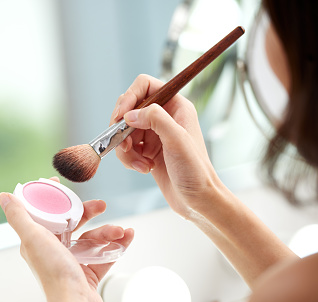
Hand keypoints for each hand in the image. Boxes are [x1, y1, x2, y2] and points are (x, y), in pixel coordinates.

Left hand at [0, 187, 133, 301]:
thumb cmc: (53, 274)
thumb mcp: (33, 238)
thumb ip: (19, 216)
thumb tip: (4, 196)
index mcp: (38, 241)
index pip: (46, 214)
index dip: (54, 199)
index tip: (62, 185)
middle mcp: (54, 251)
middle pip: (73, 224)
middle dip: (88, 213)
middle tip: (101, 205)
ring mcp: (73, 262)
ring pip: (92, 239)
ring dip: (108, 232)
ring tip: (119, 231)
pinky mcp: (89, 273)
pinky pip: (105, 254)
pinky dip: (117, 245)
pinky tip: (127, 236)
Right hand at [112, 74, 221, 216]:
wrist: (197, 200)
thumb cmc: (195, 171)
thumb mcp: (177, 140)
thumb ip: (155, 119)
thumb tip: (130, 114)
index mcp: (176, 106)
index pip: (144, 86)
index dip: (129, 97)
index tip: (120, 117)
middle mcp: (164, 117)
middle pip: (129, 108)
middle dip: (122, 128)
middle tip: (123, 144)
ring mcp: (154, 134)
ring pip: (124, 131)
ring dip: (125, 149)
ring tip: (139, 163)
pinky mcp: (146, 151)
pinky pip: (126, 148)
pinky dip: (129, 159)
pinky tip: (143, 168)